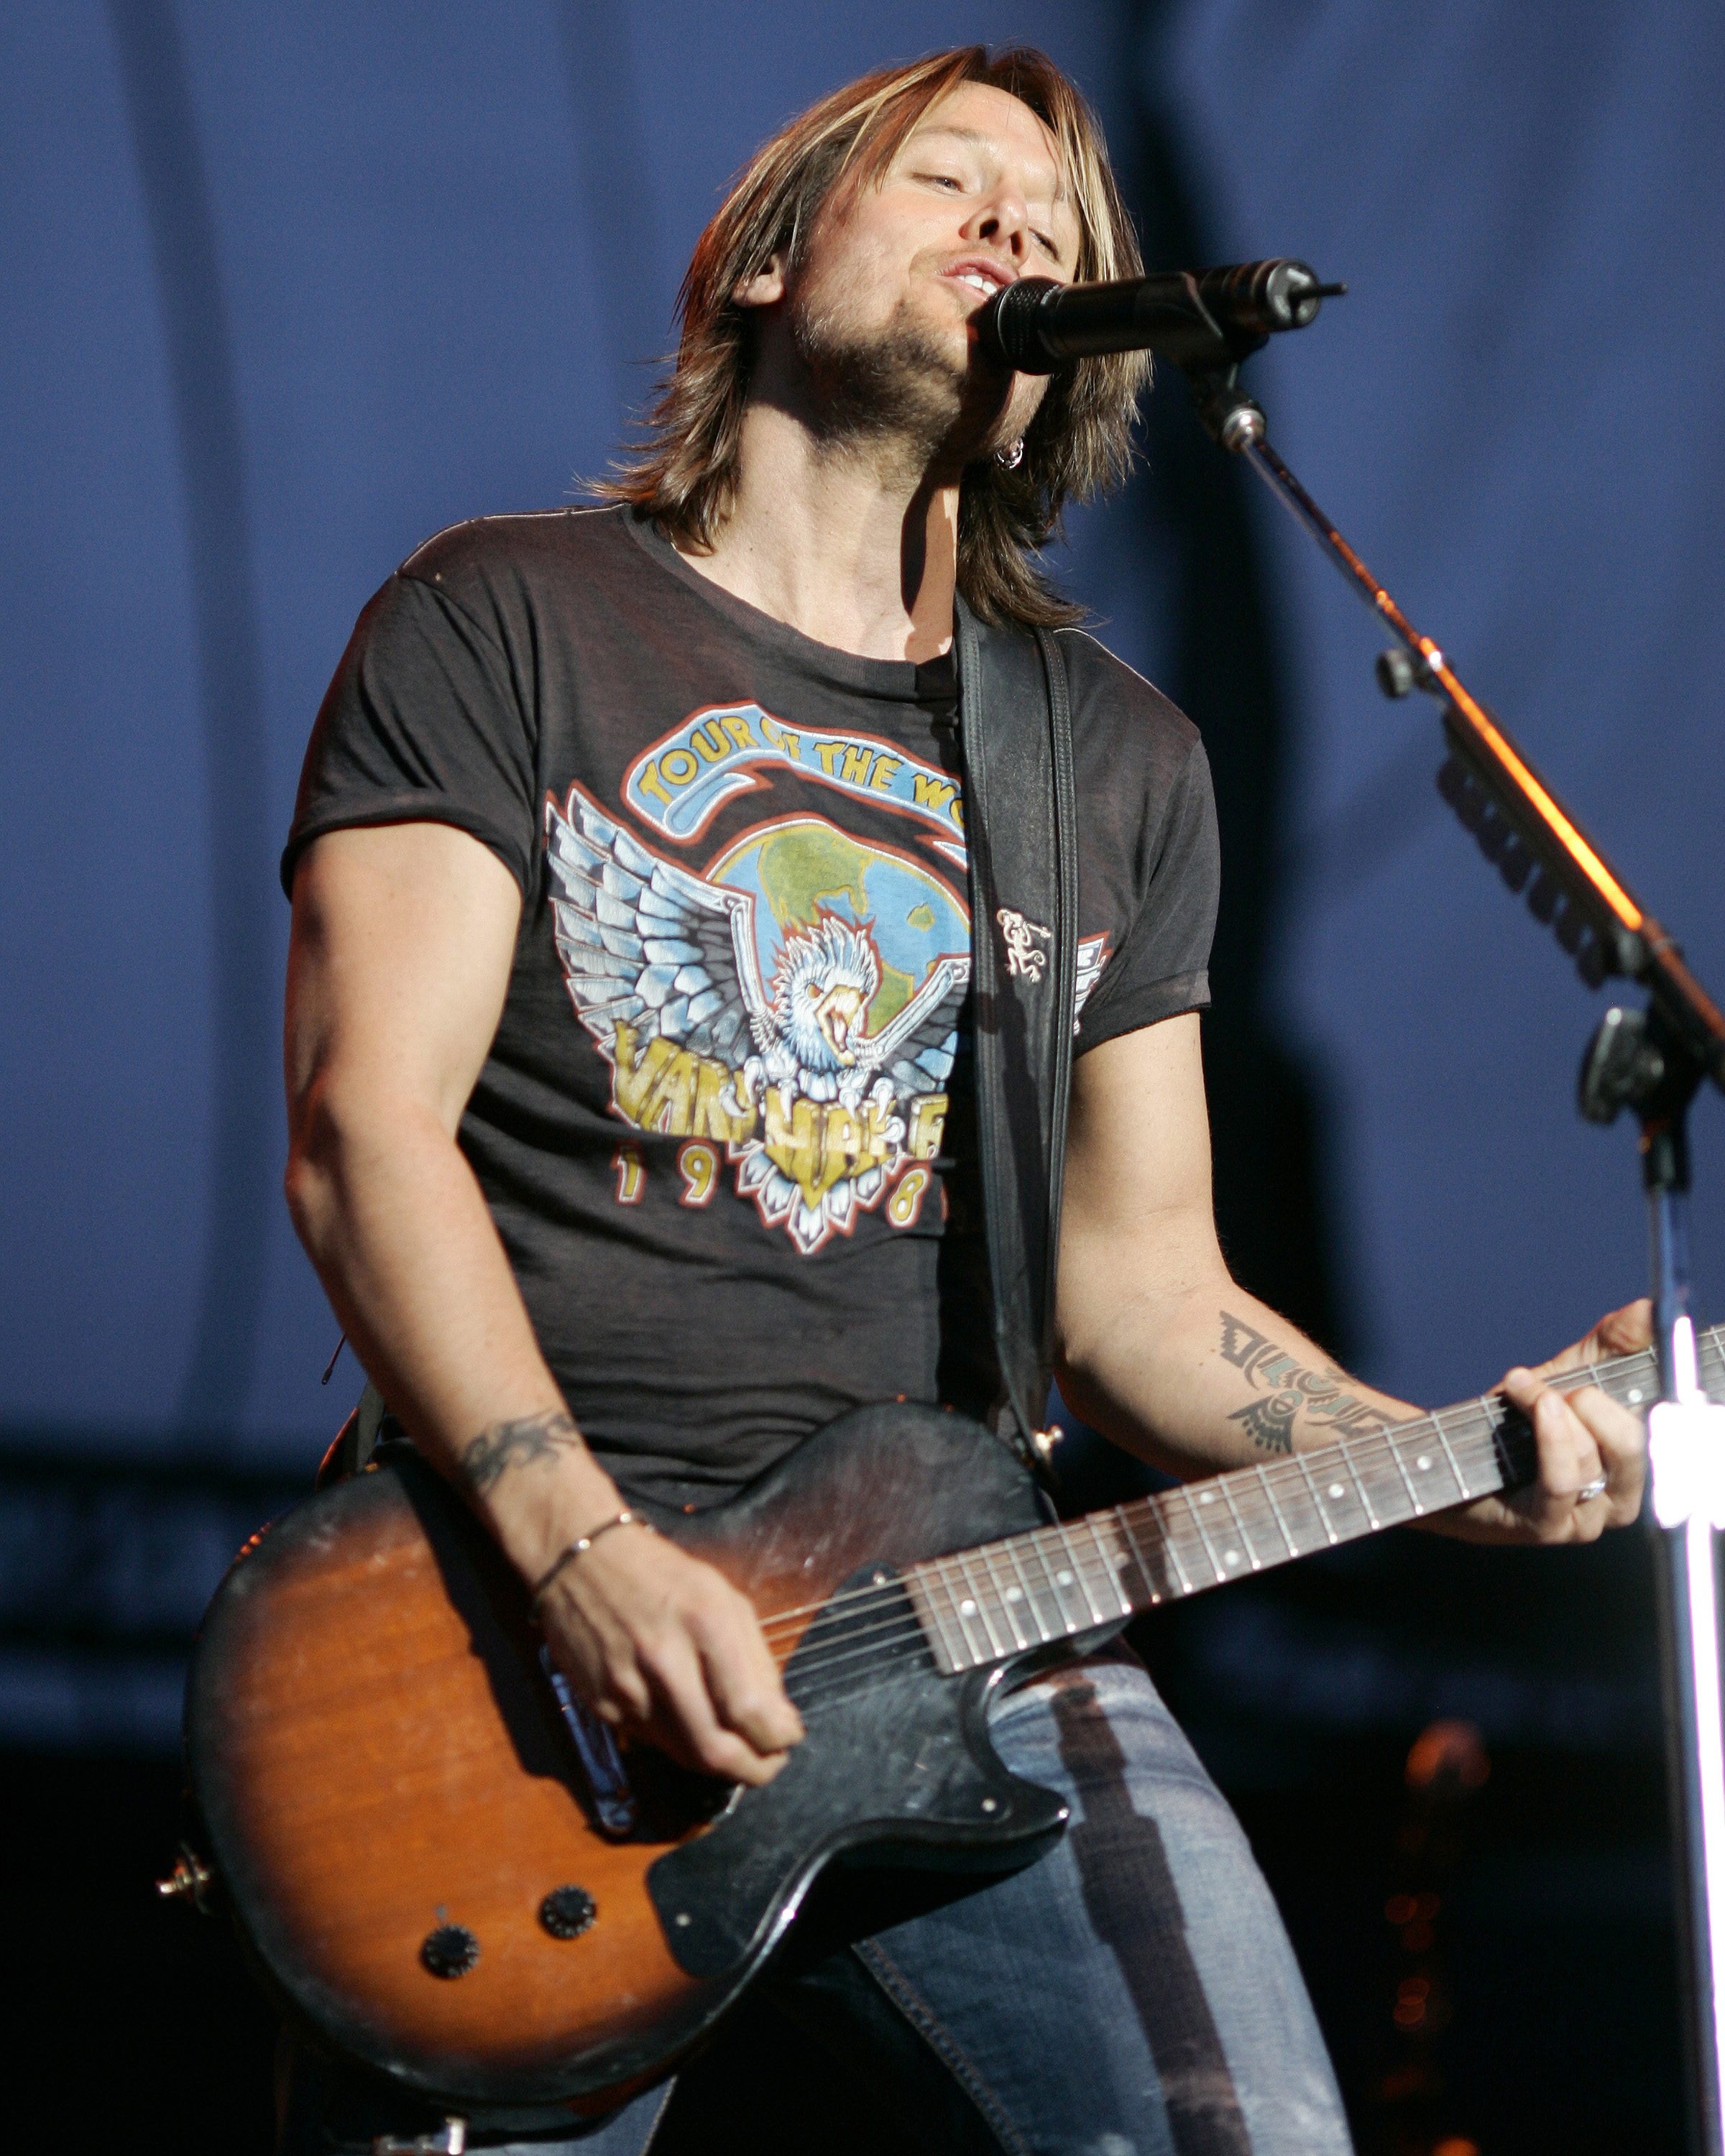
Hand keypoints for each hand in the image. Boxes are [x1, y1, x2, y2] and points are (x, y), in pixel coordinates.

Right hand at [537, 1523, 803, 1785]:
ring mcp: (627, 1687)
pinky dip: (681, 1742)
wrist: (578, 1562)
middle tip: (770, 1763)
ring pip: (684, 1754)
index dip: (777, 1737)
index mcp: (704, 1622)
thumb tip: (778, 1717)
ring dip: (719, 1762)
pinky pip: (653, 1741)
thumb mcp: (722, 1596)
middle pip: (715, 1749)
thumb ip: (754, 1657)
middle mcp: (663, 1659)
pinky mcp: (602, 1706)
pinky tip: (693, 1724)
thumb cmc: (660, 1574)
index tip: (788, 1736)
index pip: (749, 1710)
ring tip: (739, 1748)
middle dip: (754, 1769)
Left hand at [1438, 1298, 1652, 1543]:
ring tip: (1520, 1385)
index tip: (1613, 1354)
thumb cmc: (1521, 1423)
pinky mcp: (1548, 1527)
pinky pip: (1561, 1481)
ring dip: (1548, 1408)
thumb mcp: (1571, 1374)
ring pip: (1587, 1457)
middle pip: (1632, 1445)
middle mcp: (1622, 1497)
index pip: (1661, 1425)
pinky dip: (1548, 1437)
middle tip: (1559, 1386)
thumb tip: (1645, 1309)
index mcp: (1636, 1462)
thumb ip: (1612, 1342)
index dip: (1646, 1385)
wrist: (1457, 1460)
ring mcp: (1587, 1518)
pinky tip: (1535, 1405)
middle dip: (1591, 1401)